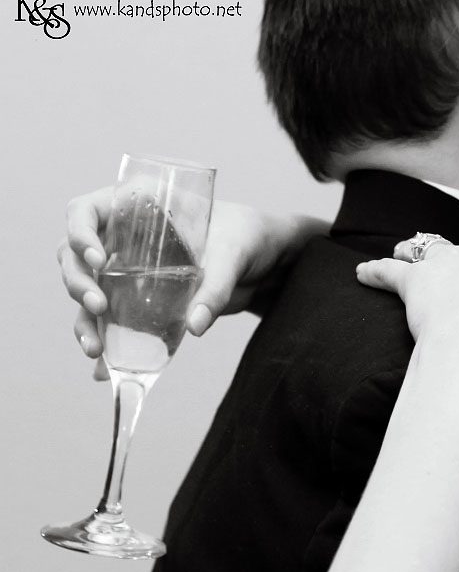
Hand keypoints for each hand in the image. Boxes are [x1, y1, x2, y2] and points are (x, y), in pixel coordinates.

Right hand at [59, 188, 329, 378]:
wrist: (270, 261)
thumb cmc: (251, 237)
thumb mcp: (235, 254)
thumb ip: (216, 287)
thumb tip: (195, 326)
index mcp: (140, 205)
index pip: (86, 210)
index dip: (79, 232)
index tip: (97, 258)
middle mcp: (125, 236)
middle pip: (74, 254)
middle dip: (78, 281)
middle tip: (98, 307)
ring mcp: (129, 269)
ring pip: (87, 289)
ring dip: (82, 319)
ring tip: (95, 348)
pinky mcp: (141, 299)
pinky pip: (109, 318)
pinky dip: (102, 339)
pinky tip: (102, 366)